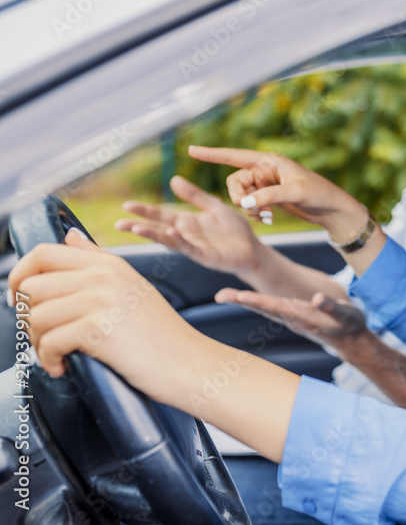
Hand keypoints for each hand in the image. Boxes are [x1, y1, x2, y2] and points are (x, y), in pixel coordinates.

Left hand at [7, 229, 206, 402]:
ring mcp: (100, 301)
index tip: (20, 299)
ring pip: (34, 316)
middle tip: (42, 336)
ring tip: (54, 354)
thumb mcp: (131, 285)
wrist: (189, 363)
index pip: (43, 253)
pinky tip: (62, 367)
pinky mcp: (97, 330)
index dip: (19, 276)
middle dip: (25, 316)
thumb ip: (97, 259)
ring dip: (36, 342)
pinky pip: (48, 342)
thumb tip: (70, 236)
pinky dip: (48, 360)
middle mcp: (102, 276)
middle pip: (30, 286)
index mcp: (108, 263)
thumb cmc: (161, 333)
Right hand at [115, 176, 262, 276]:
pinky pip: (189, 247)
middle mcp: (186, 234)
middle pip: (158, 228)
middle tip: (119, 223)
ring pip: (169, 240)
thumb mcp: (213, 206)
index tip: (126, 206)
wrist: (252, 248)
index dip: (145, 211)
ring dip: (153, 234)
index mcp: (187, 222)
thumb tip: (173, 179)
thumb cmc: (233, 229)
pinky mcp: (205, 255)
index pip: (161, 215)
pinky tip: (170, 232)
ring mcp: (194, 246)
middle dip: (139, 225)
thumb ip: (195, 195)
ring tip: (136, 228)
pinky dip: (179, 240)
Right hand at [188, 145, 368, 242]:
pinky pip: (249, 205)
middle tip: (256, 211)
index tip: (191, 150)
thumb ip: (268, 196)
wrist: (332, 210)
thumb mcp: (295, 193)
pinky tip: (269, 219)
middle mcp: (265, 170)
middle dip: (240, 198)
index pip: (235, 156)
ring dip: (248, 209)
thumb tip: (243, 203)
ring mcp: (265, 185)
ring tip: (267, 217)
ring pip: (240, 196)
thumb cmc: (320, 194)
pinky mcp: (268, 198)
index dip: (212, 154)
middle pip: (234, 182)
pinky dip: (254, 213)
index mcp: (270, 161)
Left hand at [214, 287, 367, 350]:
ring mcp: (292, 319)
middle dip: (243, 301)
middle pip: (264, 308)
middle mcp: (293, 319)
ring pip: (265, 309)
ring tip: (226, 295)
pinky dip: (257, 303)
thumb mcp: (346, 314)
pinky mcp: (294, 318)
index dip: (259, 301)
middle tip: (220, 295)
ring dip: (246, 302)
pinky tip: (246, 299)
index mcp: (303, 317)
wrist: (351, 341)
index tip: (240, 296)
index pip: (276, 307)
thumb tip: (317, 298)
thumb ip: (332, 307)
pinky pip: (271, 309)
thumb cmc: (350, 325)